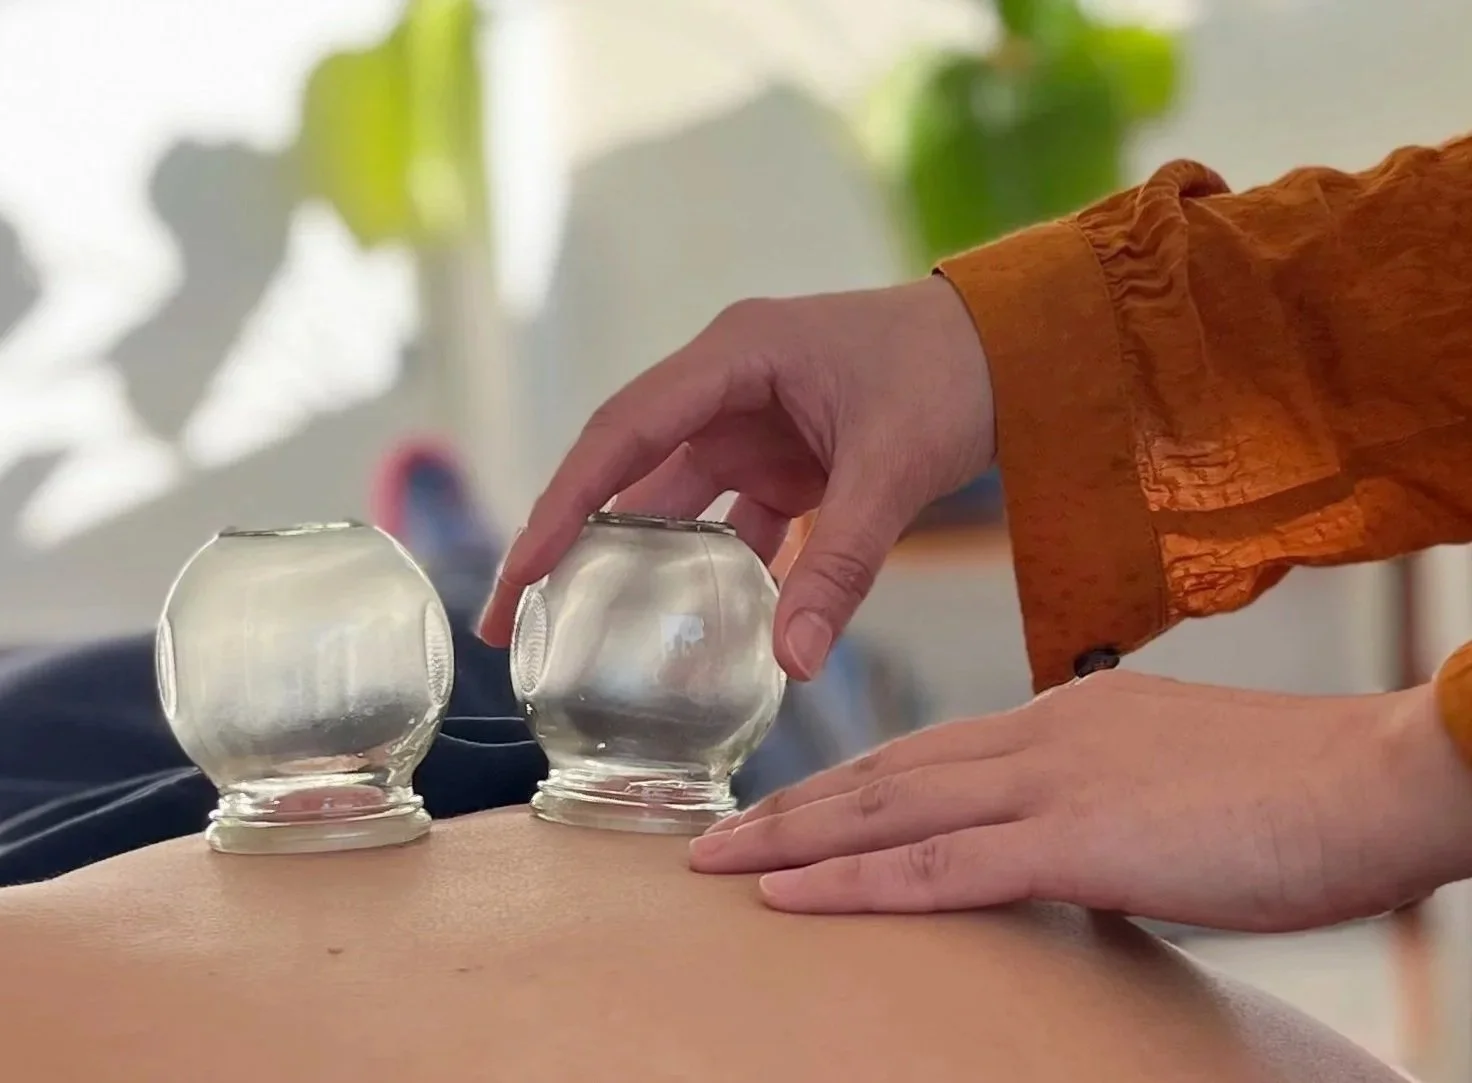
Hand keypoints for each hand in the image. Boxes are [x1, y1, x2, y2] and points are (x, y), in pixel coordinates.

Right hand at [477, 277, 993, 679]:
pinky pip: (732, 521)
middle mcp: (727, 387)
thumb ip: (841, 564)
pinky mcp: (784, 459)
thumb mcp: (893, 468)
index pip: (623, 433)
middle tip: (514, 619)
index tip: (521, 571)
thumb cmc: (953, 373)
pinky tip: (700, 630)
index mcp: (735, 358)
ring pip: (674, 502)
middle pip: (628, 471)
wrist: (1018, 349)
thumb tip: (792, 663)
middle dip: (571, 543)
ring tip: (587, 634)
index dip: (563, 503)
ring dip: (638, 564)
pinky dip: (719, 572)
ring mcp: (753, 424)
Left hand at [688, 670, 1471, 931]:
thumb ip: (1107, 809)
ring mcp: (1049, 782)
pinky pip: (937, 865)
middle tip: (714, 829)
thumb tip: (1072, 851)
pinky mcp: (1073, 839)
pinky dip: (852, 881)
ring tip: (713, 862)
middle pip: (886, 770)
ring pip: (887, 809)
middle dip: (792, 804)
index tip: (792, 801)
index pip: (929, 749)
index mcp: (1065, 717)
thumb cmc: (1298, 792)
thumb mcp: (1178, 788)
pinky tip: (785, 895)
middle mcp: (1039, 735)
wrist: (1377, 777)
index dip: (849, 777)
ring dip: (790, 838)